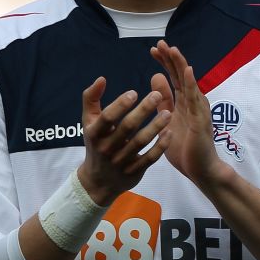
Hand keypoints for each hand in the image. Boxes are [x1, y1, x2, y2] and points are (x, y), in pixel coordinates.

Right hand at [77, 77, 169, 205]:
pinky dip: (161, 145)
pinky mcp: (135, 171)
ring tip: (168, 112)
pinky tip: (170, 132)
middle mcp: (107, 148)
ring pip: (141, 142)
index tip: (134, 92)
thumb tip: (101, 78)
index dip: (120, 105)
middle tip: (157, 95)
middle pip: (127, 127)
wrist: (99, 180)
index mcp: (94, 133)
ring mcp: (121, 161)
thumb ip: (91, 99)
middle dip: (143, 110)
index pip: (107, 118)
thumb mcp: (89, 122)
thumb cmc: (97, 143)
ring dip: (156, 126)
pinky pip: (150, 157)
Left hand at [150, 40, 225, 188]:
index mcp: (183, 103)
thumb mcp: (167, 120)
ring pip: (189, 83)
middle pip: (181, 75)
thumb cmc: (184, 148)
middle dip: (171, 59)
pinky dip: (191, 84)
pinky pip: (195, 99)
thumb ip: (163, 100)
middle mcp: (193, 102)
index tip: (154, 49)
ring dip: (181, 66)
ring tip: (173, 50)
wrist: (200, 169)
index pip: (173, 77)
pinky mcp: (201, 120)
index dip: (165, 63)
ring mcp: (198, 110)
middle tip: (160, 43)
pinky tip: (187, 71)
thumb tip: (155, 77)